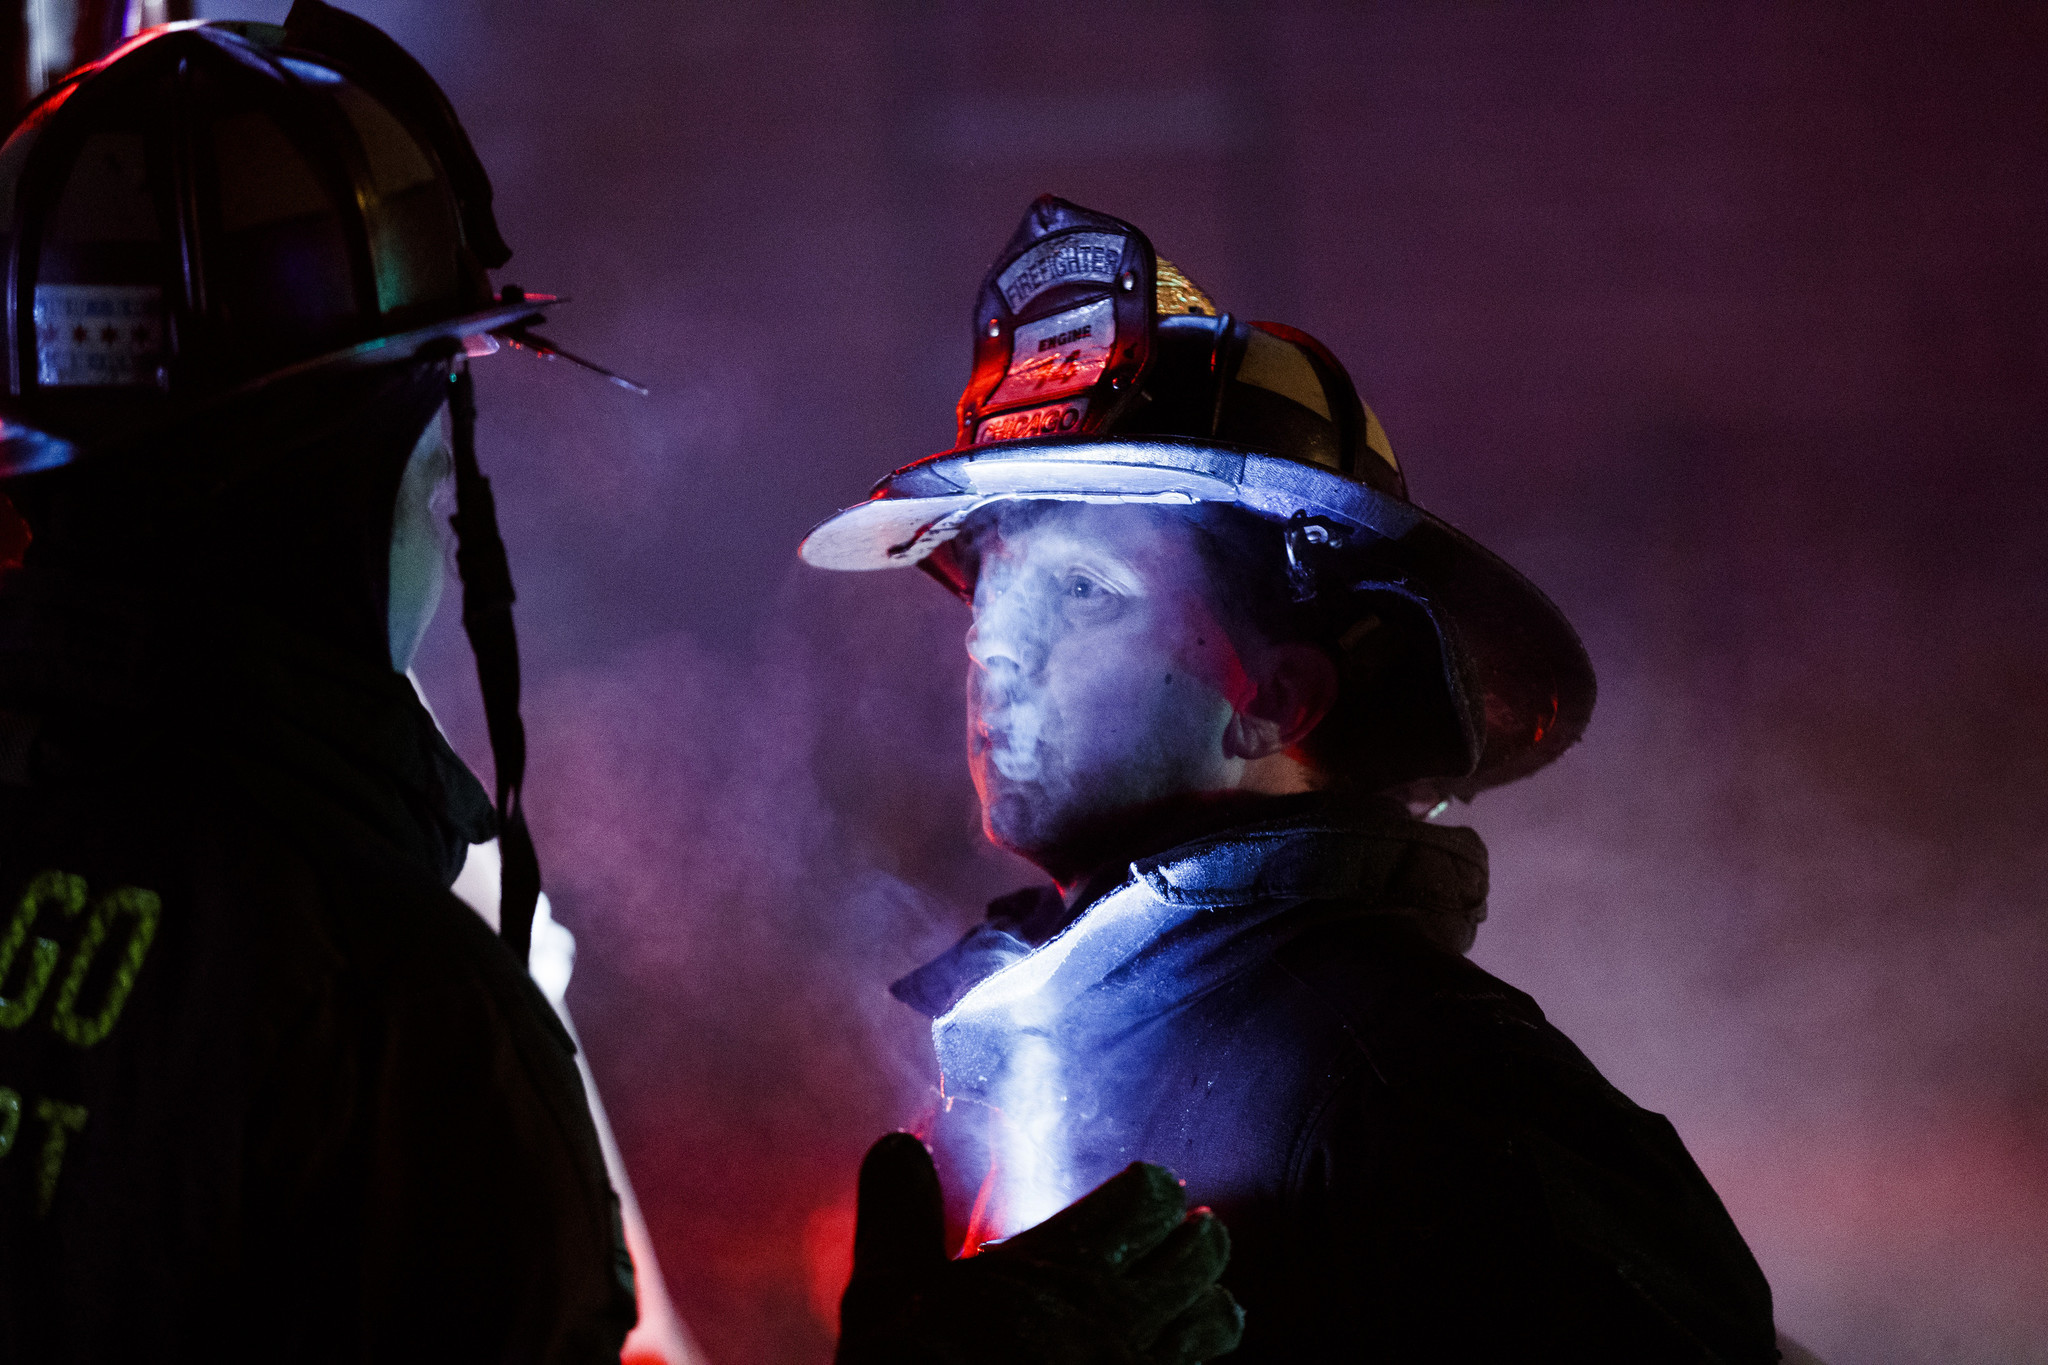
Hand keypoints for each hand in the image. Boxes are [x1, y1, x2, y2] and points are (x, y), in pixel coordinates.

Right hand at [836, 1132, 1243, 1364]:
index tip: (1152, 1188)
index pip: (1142, 1200)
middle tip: (1193, 1229)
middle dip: (1197, 1236)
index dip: (1153, 1189)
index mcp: (1064, 1267)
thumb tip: (897, 1148)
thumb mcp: (887, 1297)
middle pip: (1198, 1253)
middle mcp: (1119, 1317)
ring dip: (1211, 1300)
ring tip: (1202, 1295)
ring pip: (1214, 1321)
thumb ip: (900, 1218)